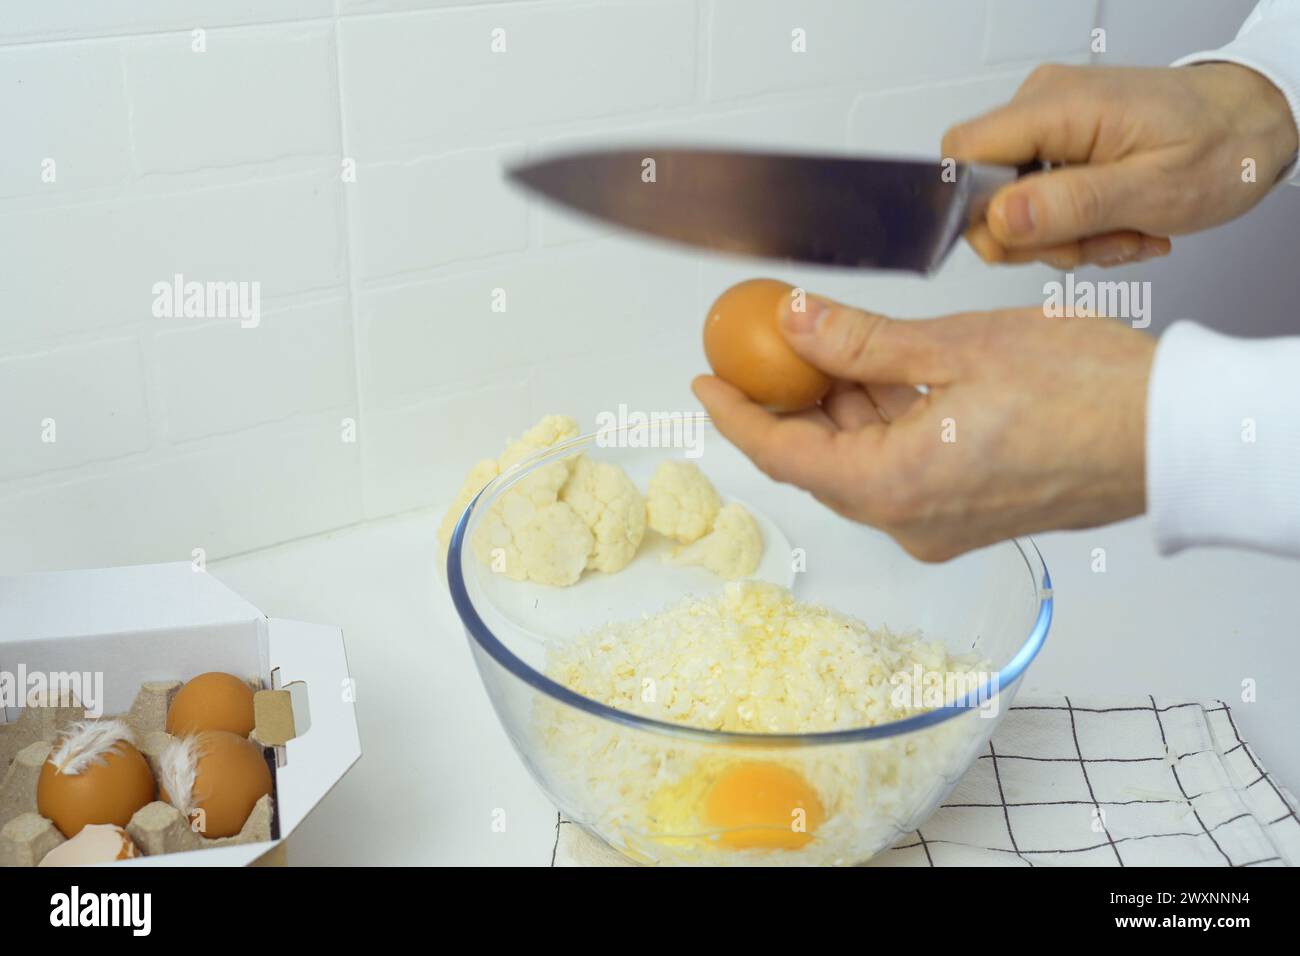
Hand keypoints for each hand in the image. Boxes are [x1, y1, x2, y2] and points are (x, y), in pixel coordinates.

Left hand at [692, 293, 1155, 561]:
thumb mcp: (952, 347)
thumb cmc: (1084, 393)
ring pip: (861, 463)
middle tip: (765, 349)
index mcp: (893, 487)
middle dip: (787, 404)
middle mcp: (909, 522)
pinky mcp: (969, 514)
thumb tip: (794, 323)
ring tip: (823, 347)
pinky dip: (881, 425)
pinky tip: (879, 376)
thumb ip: (858, 342)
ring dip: (838, 410)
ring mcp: (941, 524)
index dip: (735, 415)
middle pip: (819, 461)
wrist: (1170, 433)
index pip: (781, 455)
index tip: (706, 380)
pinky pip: (901, 470)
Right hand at [943, 63, 1299, 267]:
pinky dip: (1075, 225)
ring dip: (1065, 237)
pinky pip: (1039, 198)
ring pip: (1014, 205)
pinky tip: (1118, 223)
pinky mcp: (1060, 142)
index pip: (962, 155)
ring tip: (1122, 234)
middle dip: (1036, 237)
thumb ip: (1069, 206)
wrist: (1255, 122)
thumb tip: (999, 221)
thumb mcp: (1151, 190)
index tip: (1029, 238)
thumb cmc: (1220, 147)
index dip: (979, 210)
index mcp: (1057, 107)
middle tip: (1095, 245)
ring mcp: (1050, 124)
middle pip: (985, 191)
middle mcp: (1043, 105)